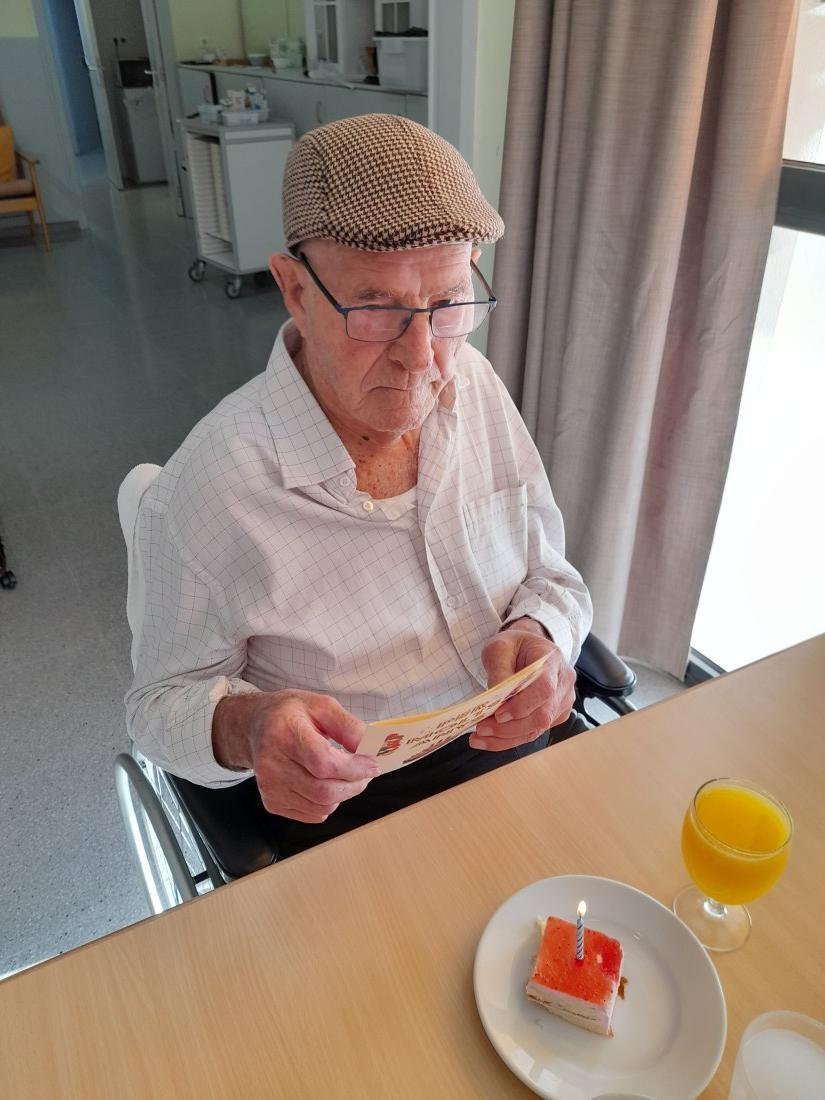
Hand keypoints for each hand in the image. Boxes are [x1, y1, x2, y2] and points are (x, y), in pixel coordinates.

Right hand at [213, 690, 379, 822]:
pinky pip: (312, 814)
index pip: (324, 763)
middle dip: (354, 784)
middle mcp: (272, 763)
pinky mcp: (272, 802)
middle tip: (365, 771)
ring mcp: (270, 787)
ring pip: (321, 807)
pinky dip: (328, 803)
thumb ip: (349, 726)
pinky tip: (326, 782)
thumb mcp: (322, 706)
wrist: (256, 726)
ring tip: (346, 775)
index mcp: (284, 733)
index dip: (354, 768)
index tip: (373, 764)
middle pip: (324, 791)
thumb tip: (371, 749)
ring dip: (343, 794)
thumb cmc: (291, 713)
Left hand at [470, 619, 575, 751]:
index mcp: (553, 661)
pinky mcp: (554, 716)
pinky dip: (509, 740)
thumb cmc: (515, 646)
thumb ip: (498, 671)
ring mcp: (561, 702)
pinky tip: (489, 739)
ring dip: (506, 738)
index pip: (545, 688)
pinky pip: (532, 733)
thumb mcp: (499, 647)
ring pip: (537, 729)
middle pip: (542, 715)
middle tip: (481, 728)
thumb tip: (496, 701)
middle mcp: (564, 683)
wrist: (529, 649)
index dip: (522, 705)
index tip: (498, 713)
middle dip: (509, 727)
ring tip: (479, 737)